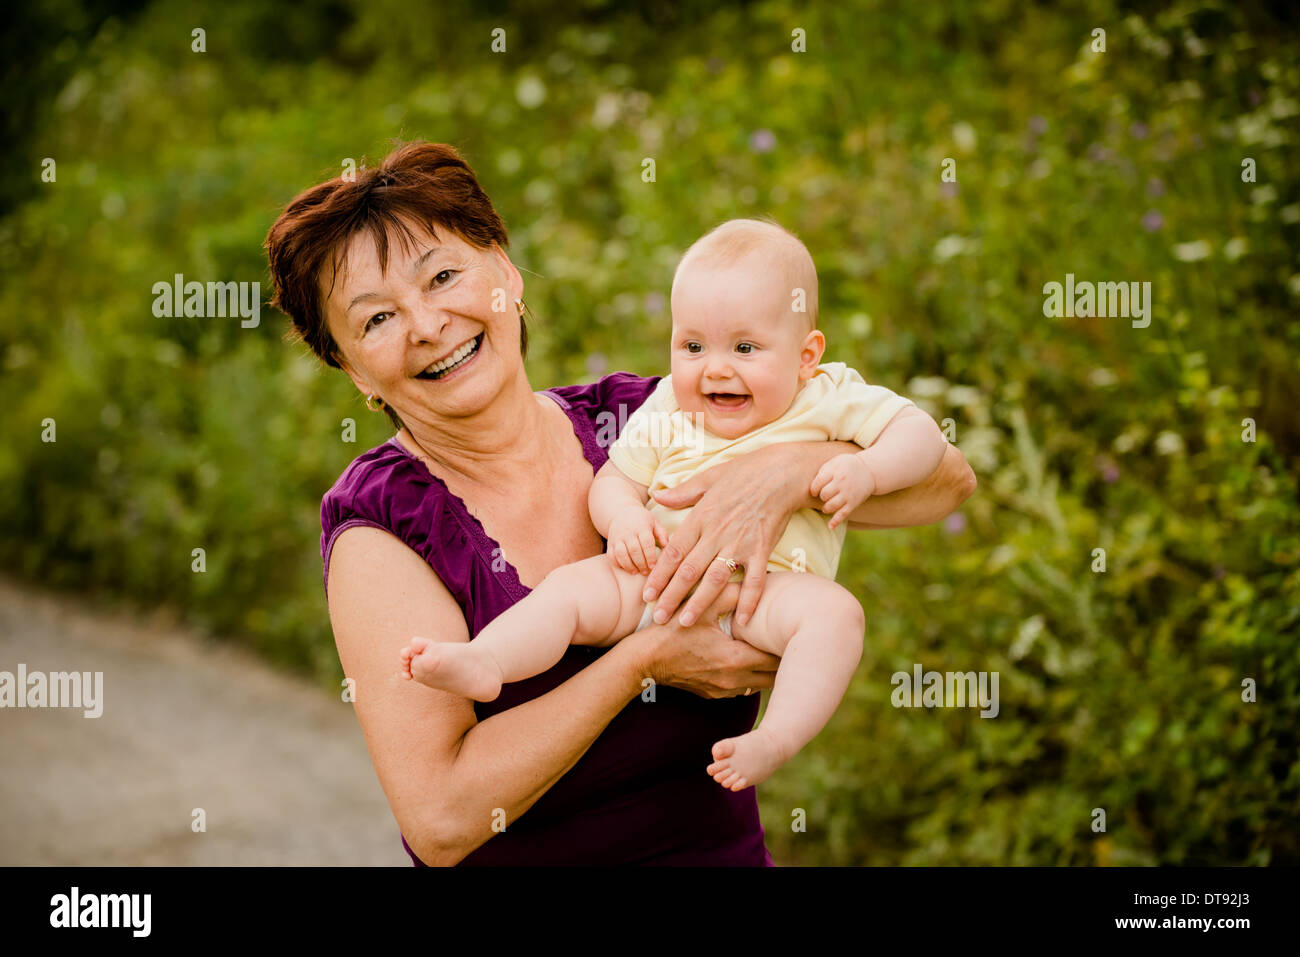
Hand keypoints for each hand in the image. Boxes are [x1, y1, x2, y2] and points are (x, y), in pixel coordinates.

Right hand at [607, 508, 668, 574]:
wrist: (621, 513)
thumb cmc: (642, 520)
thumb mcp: (654, 522)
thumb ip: (662, 534)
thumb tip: (666, 546)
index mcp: (641, 526)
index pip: (646, 542)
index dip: (650, 556)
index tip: (654, 566)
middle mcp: (628, 532)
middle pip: (634, 550)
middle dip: (641, 563)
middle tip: (647, 572)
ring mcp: (617, 538)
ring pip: (621, 554)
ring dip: (629, 566)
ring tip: (636, 572)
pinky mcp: (610, 543)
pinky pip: (611, 556)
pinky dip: (618, 564)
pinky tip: (626, 568)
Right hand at [636, 583, 778, 698]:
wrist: (645, 660)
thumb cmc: (672, 632)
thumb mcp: (700, 607)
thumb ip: (730, 593)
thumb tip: (752, 582)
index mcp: (734, 658)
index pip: (776, 658)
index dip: (784, 645)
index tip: (786, 632)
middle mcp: (733, 680)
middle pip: (774, 677)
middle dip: (780, 660)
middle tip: (781, 640)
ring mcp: (724, 691)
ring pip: (759, 685)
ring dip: (765, 671)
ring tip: (766, 650)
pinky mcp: (714, 695)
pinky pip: (742, 689)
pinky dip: (748, 677)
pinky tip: (744, 660)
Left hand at [641, 444, 800, 629]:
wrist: (782, 472)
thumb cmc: (745, 472)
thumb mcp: (708, 477)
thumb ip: (682, 493)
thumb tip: (656, 496)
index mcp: (701, 517)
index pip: (673, 552)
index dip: (658, 575)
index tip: (647, 594)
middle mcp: (717, 533)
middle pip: (689, 570)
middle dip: (672, 596)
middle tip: (660, 617)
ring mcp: (741, 543)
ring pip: (715, 579)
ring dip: (699, 603)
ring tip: (686, 623)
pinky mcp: (763, 549)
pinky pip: (755, 580)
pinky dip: (749, 601)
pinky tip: (743, 621)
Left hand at [810, 453, 876, 529]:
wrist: (869, 470)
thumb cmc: (846, 466)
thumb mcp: (834, 462)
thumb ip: (822, 472)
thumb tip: (811, 487)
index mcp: (835, 472)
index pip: (817, 484)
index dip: (814, 489)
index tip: (815, 491)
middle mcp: (842, 483)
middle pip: (824, 495)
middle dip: (822, 496)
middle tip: (825, 495)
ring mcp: (848, 494)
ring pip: (831, 506)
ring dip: (826, 508)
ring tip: (826, 506)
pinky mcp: (854, 503)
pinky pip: (843, 514)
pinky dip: (836, 522)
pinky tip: (830, 526)